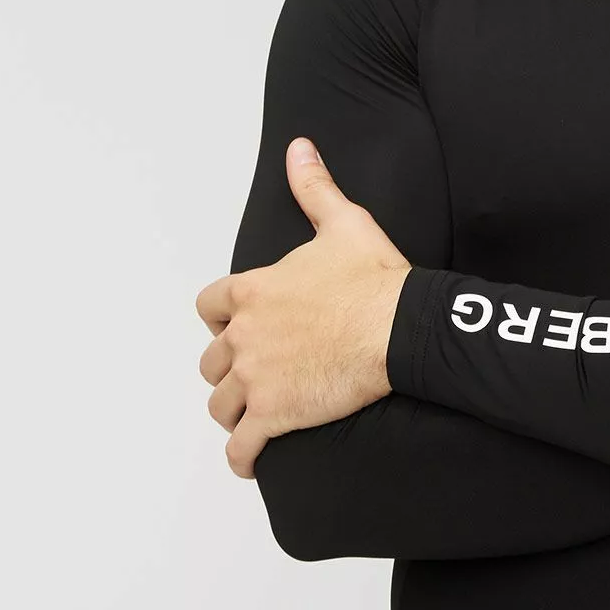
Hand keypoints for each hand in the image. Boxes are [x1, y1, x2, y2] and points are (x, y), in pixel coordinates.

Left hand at [196, 137, 411, 478]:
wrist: (399, 328)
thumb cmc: (375, 279)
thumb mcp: (344, 223)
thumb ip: (313, 187)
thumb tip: (298, 148)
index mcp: (252, 291)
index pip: (210, 307)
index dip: (222, 318)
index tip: (238, 326)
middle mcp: (244, 335)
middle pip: (213, 360)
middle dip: (231, 367)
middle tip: (254, 373)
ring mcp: (256, 378)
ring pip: (222, 401)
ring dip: (234, 409)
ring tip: (251, 415)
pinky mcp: (274, 416)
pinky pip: (242, 446)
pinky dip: (242, 456)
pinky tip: (250, 460)